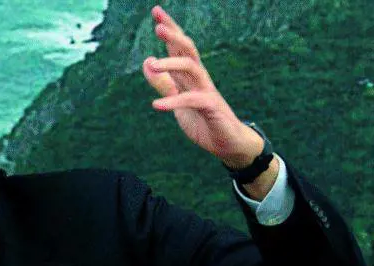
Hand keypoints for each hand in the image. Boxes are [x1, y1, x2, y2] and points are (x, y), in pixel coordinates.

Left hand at [141, 5, 262, 164]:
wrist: (226, 144)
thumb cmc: (203, 121)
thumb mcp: (177, 102)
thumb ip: (163, 84)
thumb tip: (147, 62)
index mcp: (190, 75)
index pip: (179, 46)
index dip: (169, 29)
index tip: (156, 11)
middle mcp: (200, 78)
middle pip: (188, 50)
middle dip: (173, 35)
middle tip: (157, 25)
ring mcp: (207, 90)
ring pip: (192, 68)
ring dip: (172, 64)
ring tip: (153, 64)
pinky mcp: (211, 107)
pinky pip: (191, 100)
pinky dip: (173, 102)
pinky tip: (156, 105)